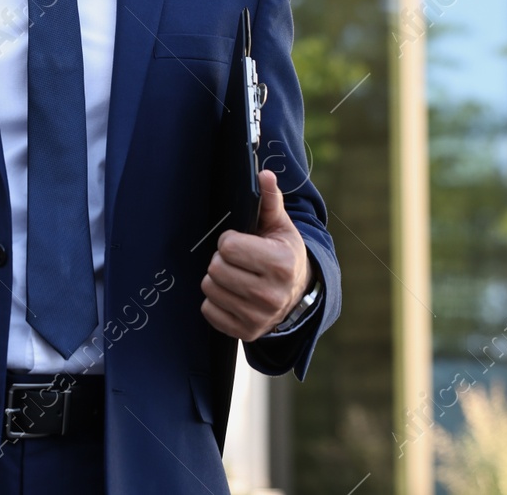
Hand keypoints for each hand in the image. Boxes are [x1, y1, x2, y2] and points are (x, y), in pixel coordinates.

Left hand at [200, 169, 311, 340]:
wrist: (297, 295)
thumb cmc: (284, 255)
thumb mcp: (281, 227)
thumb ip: (269, 200)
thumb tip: (263, 174)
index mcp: (281, 264)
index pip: (228, 246)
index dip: (230, 240)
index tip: (243, 241)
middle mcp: (271, 295)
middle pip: (216, 268)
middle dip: (222, 260)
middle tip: (238, 260)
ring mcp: (259, 317)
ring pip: (209, 289)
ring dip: (217, 280)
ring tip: (235, 275)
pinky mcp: (246, 332)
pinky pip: (209, 311)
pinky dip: (216, 302)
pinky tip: (232, 295)